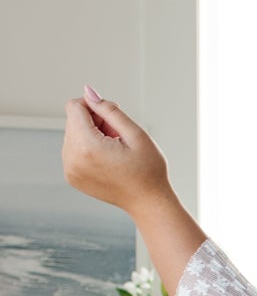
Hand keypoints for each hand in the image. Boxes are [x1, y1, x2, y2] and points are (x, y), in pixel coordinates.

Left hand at [62, 86, 169, 216]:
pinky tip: (106, 160)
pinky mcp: (71, 176)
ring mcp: (70, 170)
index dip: (94, 107)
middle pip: (72, 120)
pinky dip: (87, 149)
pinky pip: (72, 149)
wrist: (148, 203)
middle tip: (117, 139)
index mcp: (88, 147)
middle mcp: (73, 159)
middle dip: (93, 122)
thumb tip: (88, 92)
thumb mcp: (135, 134)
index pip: (74, 107)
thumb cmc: (148, 171)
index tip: (113, 121)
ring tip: (113, 150)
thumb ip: (109, 109)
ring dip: (90, 135)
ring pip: (72, 133)